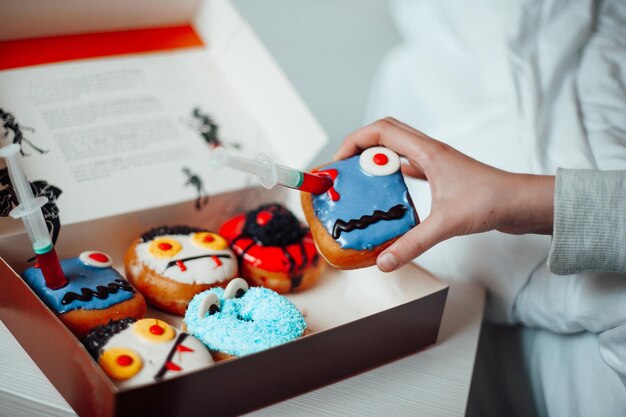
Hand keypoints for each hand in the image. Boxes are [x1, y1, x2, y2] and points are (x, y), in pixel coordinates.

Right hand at [334, 118, 554, 271]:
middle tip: (345, 169)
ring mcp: (436, 162)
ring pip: (397, 148)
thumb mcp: (445, 225)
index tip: (340, 161)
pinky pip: (409, 165)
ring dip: (375, 159)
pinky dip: (392, 173)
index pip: (382, 130)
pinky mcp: (441, 175)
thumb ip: (412, 244)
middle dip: (360, 147)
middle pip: (385, 134)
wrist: (521, 203)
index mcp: (428, 152)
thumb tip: (383, 261)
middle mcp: (430, 151)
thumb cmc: (492, 202)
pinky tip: (386, 192)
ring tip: (360, 181)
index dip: (355, 141)